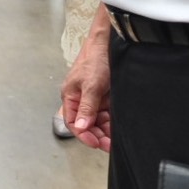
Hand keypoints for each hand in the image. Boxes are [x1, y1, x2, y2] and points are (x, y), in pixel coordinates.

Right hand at [60, 30, 111, 150]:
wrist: (109, 43)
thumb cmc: (96, 59)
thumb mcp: (91, 85)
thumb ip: (86, 107)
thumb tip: (80, 127)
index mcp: (70, 96)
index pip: (72, 122)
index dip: (82, 134)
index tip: (94, 143)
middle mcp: (80, 99)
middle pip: (86, 123)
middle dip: (96, 135)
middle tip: (109, 145)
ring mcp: (93, 98)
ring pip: (98, 121)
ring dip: (105, 130)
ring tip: (115, 138)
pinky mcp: (105, 96)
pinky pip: (107, 113)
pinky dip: (111, 121)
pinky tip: (117, 127)